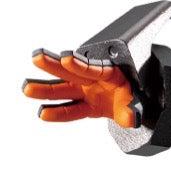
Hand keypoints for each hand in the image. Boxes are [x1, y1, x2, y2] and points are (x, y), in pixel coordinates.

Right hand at [23, 49, 138, 127]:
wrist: (133, 107)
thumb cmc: (133, 99)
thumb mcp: (138, 105)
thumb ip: (132, 111)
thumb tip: (131, 117)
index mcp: (108, 74)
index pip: (92, 68)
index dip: (79, 64)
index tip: (67, 58)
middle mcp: (92, 81)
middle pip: (71, 72)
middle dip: (53, 65)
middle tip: (37, 58)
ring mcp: (85, 92)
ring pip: (63, 88)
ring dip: (45, 88)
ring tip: (27, 87)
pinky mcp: (83, 105)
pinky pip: (69, 109)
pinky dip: (57, 111)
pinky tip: (43, 111)